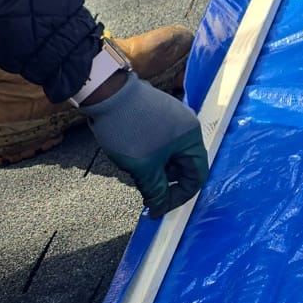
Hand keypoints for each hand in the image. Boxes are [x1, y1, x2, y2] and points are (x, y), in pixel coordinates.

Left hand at [80, 72, 209, 216]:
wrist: (105, 92)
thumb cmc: (127, 127)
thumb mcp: (142, 167)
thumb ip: (155, 191)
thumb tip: (159, 209)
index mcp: (191, 137)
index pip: (196, 176)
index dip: (179, 196)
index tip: (161, 206)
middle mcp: (187, 125)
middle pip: (184, 164)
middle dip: (166, 181)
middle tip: (147, 190)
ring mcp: (173, 117)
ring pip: (171, 154)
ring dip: (157, 168)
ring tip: (137, 171)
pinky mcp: (159, 113)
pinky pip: (162, 142)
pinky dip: (152, 154)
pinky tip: (134, 157)